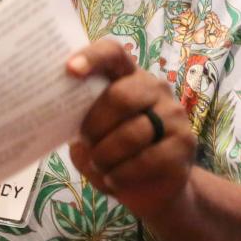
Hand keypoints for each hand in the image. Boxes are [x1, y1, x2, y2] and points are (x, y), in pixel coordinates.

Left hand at [66, 40, 196, 220]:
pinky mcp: (184, 144)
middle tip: (86, 142)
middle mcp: (154, 88)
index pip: (113, 53)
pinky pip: (148, 159)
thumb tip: (55, 116)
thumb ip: (77, 120)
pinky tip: (114, 179)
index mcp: (127, 76)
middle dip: (95, 125)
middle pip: (121, 96)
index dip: (92, 57)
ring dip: (106, 156)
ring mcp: (173, 114)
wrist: (151, 188)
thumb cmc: (113, 153)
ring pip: (133, 133)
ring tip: (100, 166)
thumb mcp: (90, 135)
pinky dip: (122, 174)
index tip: (70, 70)